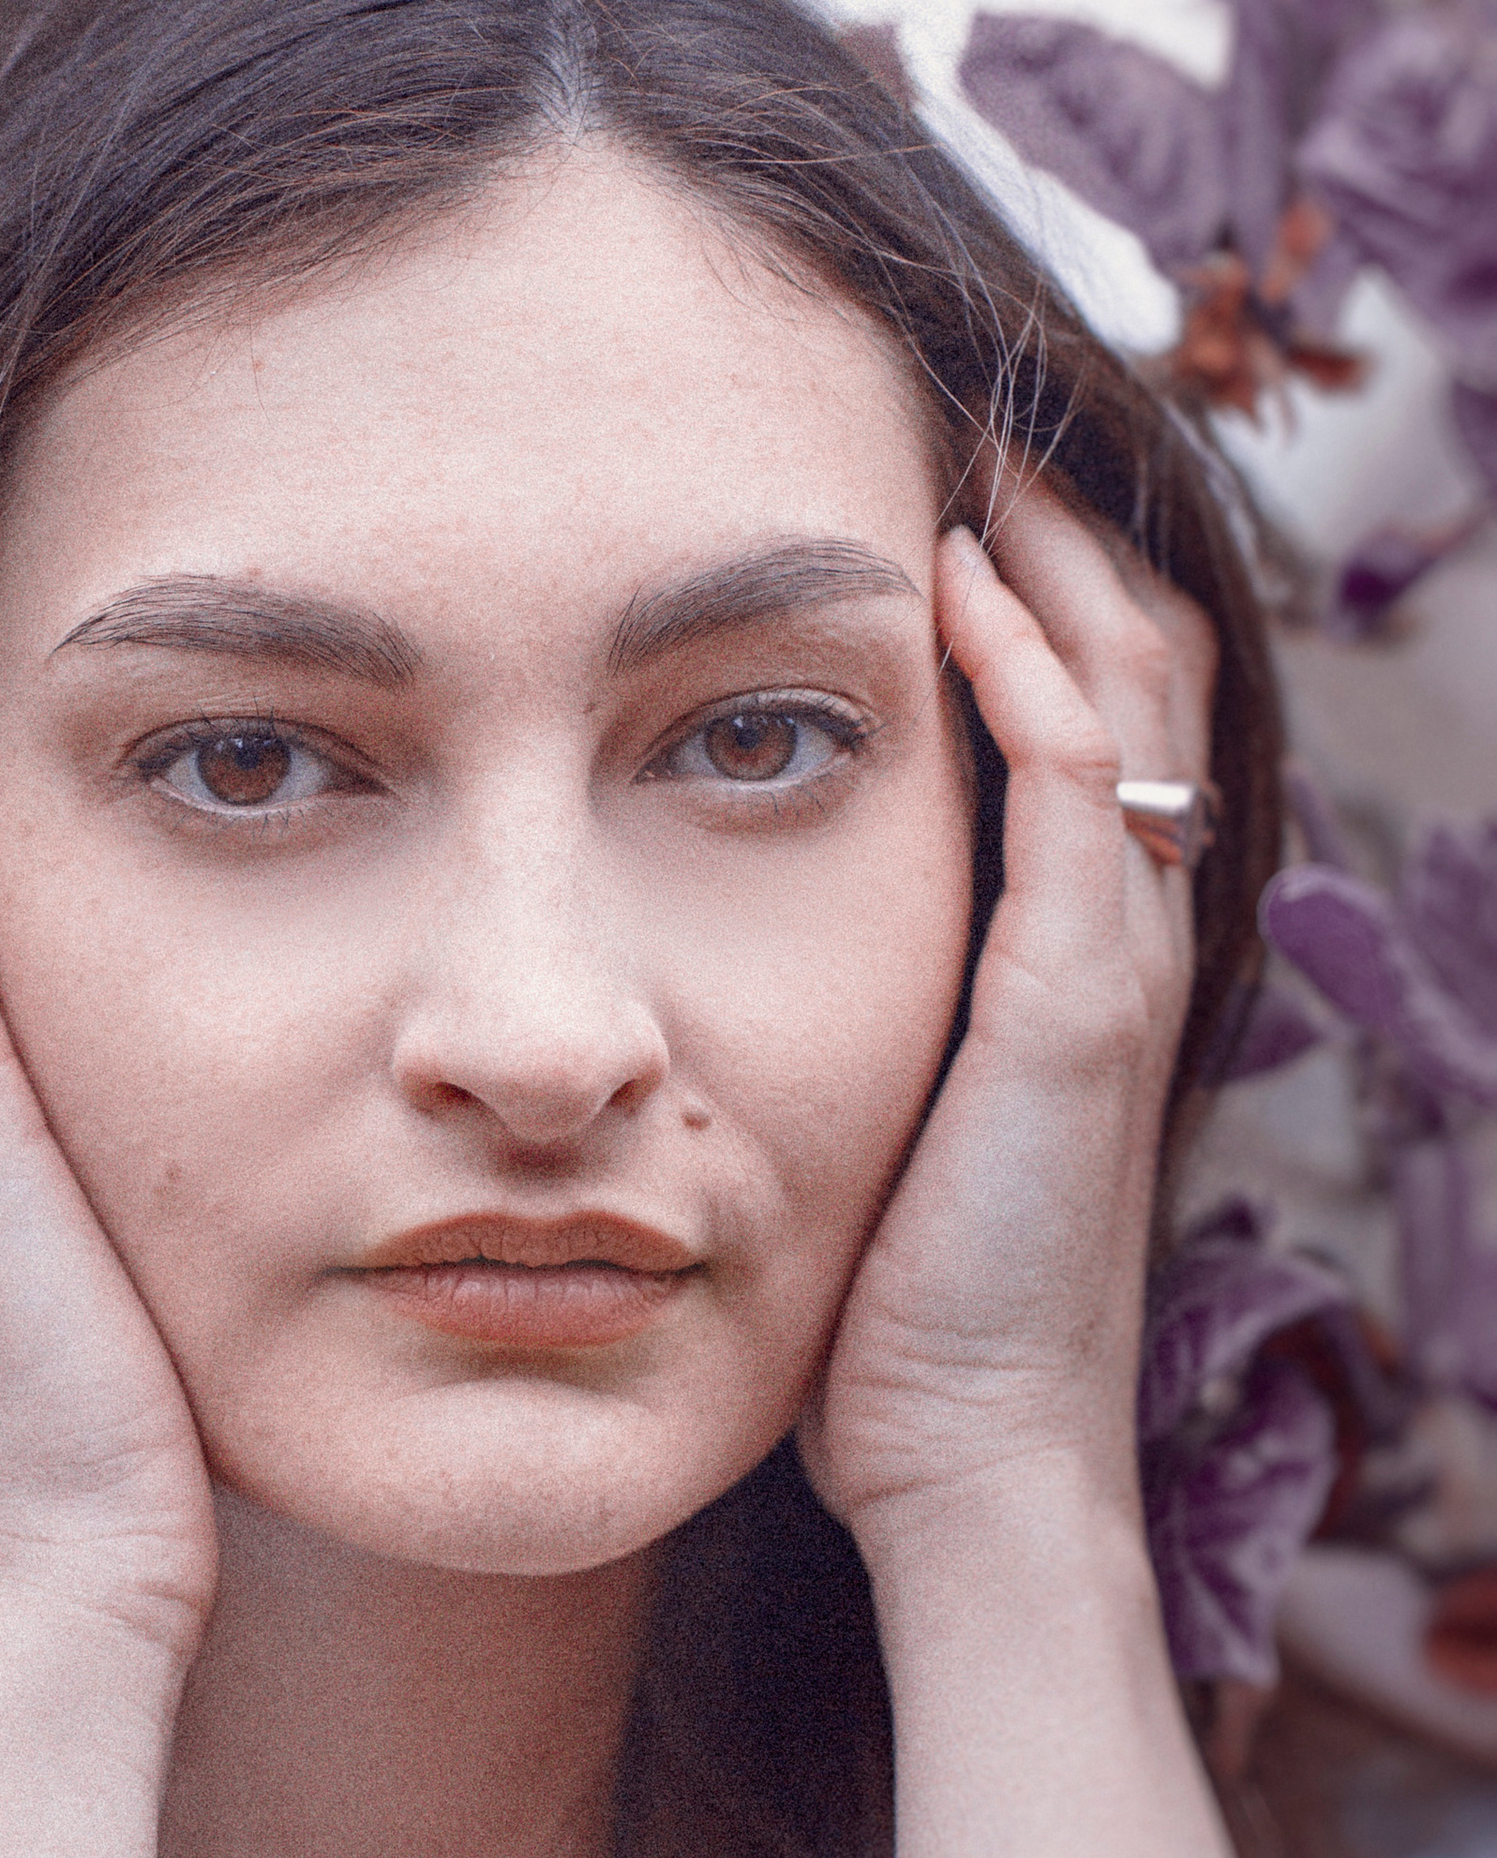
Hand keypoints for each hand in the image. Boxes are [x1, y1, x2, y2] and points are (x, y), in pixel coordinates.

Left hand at [800, 484, 1216, 1562]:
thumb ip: (845, 1003)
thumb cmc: (896, 1313)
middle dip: (1056, 516)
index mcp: (1079, 948)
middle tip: (957, 399)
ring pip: (1130, 679)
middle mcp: (1124, 929)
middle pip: (1138, 651)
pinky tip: (944, 575)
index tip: (920, 478)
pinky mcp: (1076, 1000)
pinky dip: (1026, 660)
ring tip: (961, 431)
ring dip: (1045, 544)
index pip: (1098, 702)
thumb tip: (719, 926)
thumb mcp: (868, 1112)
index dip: (1035, 580)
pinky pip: (1079, 779)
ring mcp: (1116, 957)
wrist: (967, 1458)